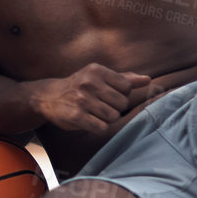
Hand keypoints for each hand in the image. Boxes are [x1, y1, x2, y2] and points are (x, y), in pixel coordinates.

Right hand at [34, 64, 151, 134]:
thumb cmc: (80, 86)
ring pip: (113, 117)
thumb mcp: (99, 77)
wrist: (49, 97)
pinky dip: (98, 127)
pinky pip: (101, 127)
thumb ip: (125, 79)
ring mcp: (81, 99)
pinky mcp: (76, 115)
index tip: (108, 95)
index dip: (121, 95)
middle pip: (121, 103)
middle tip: (99, 105)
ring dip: (106, 119)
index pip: (127, 87)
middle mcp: (89, 82)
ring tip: (94, 113)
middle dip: (114, 108)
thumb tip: (148, 80)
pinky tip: (89, 121)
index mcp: (97, 70)